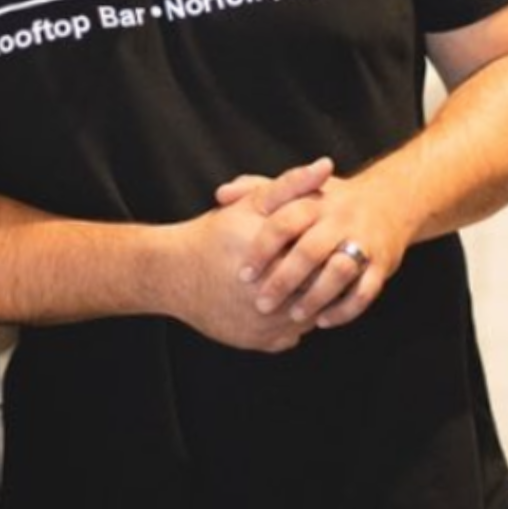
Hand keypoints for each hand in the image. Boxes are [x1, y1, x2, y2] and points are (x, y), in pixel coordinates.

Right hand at [159, 158, 335, 352]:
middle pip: (319, 291)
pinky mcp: (259, 343)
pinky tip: (293, 302)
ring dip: (317, 302)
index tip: (333, 238)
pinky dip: (297, 321)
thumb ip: (291, 185)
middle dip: (327, 277)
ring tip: (314, 281)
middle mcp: (269, 300)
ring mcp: (265, 326)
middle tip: (328, 261)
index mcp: (273, 262)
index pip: (324, 259)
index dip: (333, 248)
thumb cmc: (214, 235)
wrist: (173, 275)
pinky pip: (293, 335)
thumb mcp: (251, 205)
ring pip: (310, 317)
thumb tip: (326, 165)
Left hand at [216, 165, 411, 329]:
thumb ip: (257, 189)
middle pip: (310, 250)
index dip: (262, 249)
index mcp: (315, 201)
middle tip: (261, 304)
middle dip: (284, 280)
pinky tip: (323, 321)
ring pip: (340, 271)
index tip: (244, 274)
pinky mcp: (382, 264)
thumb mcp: (297, 189)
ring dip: (315, 296)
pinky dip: (345, 309)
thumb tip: (220, 194)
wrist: (391, 201)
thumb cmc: (331, 200)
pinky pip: (366, 291)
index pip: (284, 222)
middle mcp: (340, 219)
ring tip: (293, 315)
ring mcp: (364, 241)